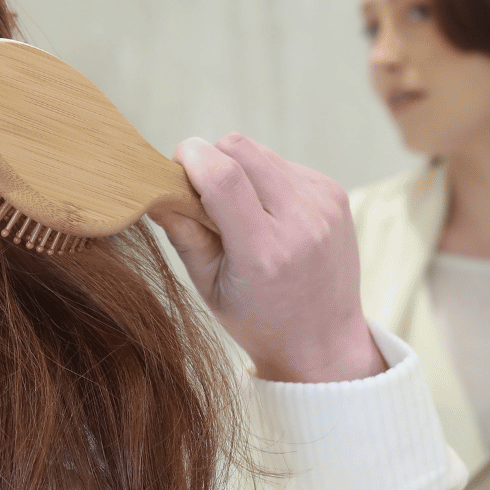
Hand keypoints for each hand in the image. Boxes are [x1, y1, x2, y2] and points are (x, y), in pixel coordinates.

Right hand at [159, 134, 385, 382]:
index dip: (190, 158)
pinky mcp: (336, 194)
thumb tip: (154, 188)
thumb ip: (182, 234)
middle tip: (202, 193)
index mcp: (264, 254)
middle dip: (211, 159)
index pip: (222, 176)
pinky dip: (265, 179)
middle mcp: (301, 223)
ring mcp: (324, 206)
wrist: (323, 340)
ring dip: (239, 169)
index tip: (174, 168)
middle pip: (239, 149)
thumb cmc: (258, 320)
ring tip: (240, 211)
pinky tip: (268, 215)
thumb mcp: (209, 287)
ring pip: (261, 152)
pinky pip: (285, 164)